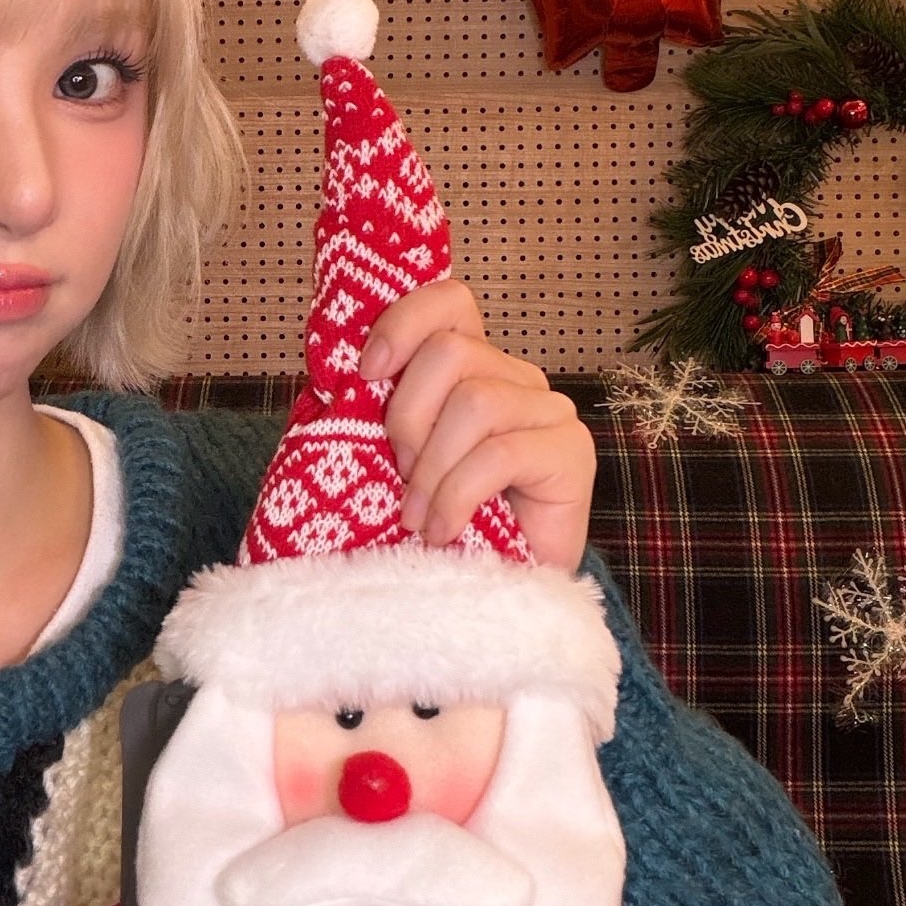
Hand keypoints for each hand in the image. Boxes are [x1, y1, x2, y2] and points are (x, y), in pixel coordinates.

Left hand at [361, 279, 594, 571]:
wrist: (484, 600)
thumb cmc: (431, 526)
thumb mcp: (388, 461)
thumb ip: (372, 413)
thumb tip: (333, 376)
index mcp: (470, 368)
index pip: (449, 304)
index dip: (404, 322)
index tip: (367, 373)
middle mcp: (514, 378)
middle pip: (452, 351)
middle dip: (407, 417)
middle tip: (399, 477)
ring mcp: (548, 412)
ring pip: (475, 400)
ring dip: (432, 468)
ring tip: (416, 517)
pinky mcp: (572, 452)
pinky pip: (501, 452)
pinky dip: (458, 495)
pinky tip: (443, 532)